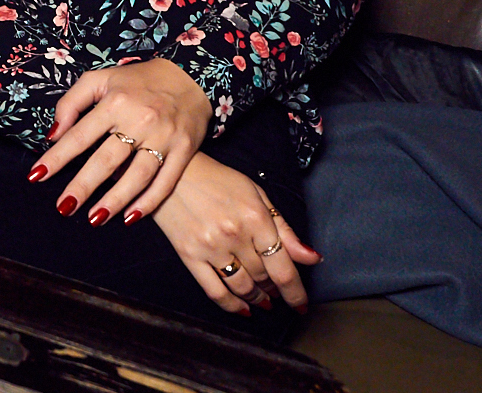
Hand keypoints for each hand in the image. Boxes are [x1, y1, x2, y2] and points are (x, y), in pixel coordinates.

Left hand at [28, 58, 212, 225]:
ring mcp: (164, 137)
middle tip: (63, 207)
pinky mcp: (184, 149)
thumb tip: (53, 134)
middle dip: (83, 186)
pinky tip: (130, 217)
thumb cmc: (136, 81)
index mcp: (115, 102)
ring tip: (94, 218)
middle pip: (106, 160)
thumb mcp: (99, 79)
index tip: (36, 176)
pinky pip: (166, 181)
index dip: (57, 157)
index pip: (79, 135)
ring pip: (137, 175)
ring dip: (115, 200)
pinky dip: (149, 202)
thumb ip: (72, 103)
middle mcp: (140, 120)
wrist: (189, 76)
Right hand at [150, 152, 320, 314]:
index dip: (296, 292)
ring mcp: (210, 247)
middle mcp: (234, 235)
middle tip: (277, 291)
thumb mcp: (256, 194)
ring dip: (257, 299)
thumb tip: (311, 258)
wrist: (171, 172)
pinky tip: (242, 309)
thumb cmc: (216, 179)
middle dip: (274, 289)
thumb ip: (283, 228)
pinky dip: (231, 305)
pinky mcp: (189, 255)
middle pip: (263, 277)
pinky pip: (214, 291)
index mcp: (255, 217)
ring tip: (264, 301)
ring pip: (242, 287)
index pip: (283, 268)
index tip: (301, 304)